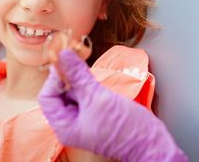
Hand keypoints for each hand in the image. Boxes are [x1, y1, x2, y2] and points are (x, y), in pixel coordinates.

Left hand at [38, 50, 187, 161]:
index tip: (65, 61)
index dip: (54, 78)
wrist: (151, 142)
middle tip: (75, 57)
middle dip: (67, 75)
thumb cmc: (125, 129)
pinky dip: (88, 82)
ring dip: (78, 77)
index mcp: (64, 126)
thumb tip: (64, 55)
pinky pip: (86, 94)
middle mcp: (72, 123)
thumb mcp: (98, 97)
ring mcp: (85, 118)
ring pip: (74, 91)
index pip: (47, 97)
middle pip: (60, 93)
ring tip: (84, 63)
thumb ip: (78, 75)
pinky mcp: (97, 112)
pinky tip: (93, 74)